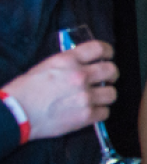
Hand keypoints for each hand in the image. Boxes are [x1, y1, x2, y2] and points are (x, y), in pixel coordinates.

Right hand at [3, 41, 117, 139]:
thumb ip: (68, 63)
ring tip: (96, 97)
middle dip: (111, 74)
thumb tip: (85, 62)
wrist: (17, 112)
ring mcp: (85, 96)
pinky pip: (105, 112)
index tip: (108, 56)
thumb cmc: (26, 90)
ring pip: (112, 93)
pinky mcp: (86, 115)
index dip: (107, 52)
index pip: (99, 48)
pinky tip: (90, 111)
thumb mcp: (46, 66)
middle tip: (106, 79)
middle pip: (112, 70)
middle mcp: (80, 76)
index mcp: (68, 60)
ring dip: (105, 95)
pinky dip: (99, 112)